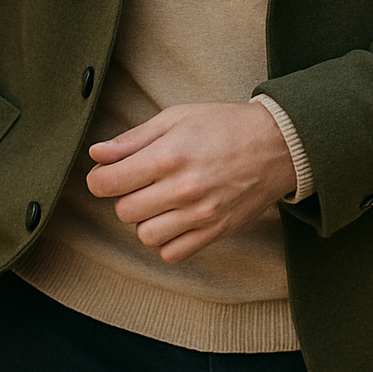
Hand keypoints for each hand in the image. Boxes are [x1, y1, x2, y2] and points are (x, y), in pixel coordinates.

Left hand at [85, 102, 296, 262]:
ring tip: (161, 200)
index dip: (99, 179)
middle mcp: (181, 189)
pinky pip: (171, 253)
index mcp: (166, 156)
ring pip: (145, 235)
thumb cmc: (224, 125)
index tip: (106, 174)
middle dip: (125, 196)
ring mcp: (199, 215)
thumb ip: (132, 139)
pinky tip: (175, 219)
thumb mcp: (176, 118)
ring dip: (145, 219)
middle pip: (123, 211)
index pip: (107, 183)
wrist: (277, 144)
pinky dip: (166, 240)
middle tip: (142, 181)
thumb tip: (96, 154)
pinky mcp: (215, 232)